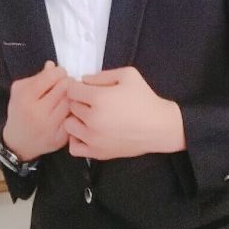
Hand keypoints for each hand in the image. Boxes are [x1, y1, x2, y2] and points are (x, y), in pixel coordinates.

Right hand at [2, 60, 70, 161]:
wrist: (18, 143)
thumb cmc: (21, 110)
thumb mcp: (21, 90)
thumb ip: (38, 76)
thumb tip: (53, 65)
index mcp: (25, 98)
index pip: (53, 75)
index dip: (59, 72)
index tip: (59, 75)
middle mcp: (37, 113)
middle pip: (66, 87)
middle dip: (68, 83)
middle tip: (65, 86)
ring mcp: (50, 127)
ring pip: (73, 101)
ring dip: (73, 97)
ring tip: (68, 97)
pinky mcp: (60, 138)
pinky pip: (75, 117)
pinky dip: (74, 112)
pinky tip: (69, 111)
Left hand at [64, 66, 185, 159]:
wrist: (159, 126)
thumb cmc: (144, 98)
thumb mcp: (128, 75)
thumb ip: (102, 75)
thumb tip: (83, 80)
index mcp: (99, 98)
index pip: (72, 90)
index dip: (78, 86)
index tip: (87, 88)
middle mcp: (92, 119)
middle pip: (71, 106)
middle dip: (79, 101)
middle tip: (92, 101)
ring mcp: (93, 138)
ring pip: (69, 125)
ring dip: (76, 119)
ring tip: (89, 117)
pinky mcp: (98, 153)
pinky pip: (74, 147)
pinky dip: (77, 139)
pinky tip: (89, 132)